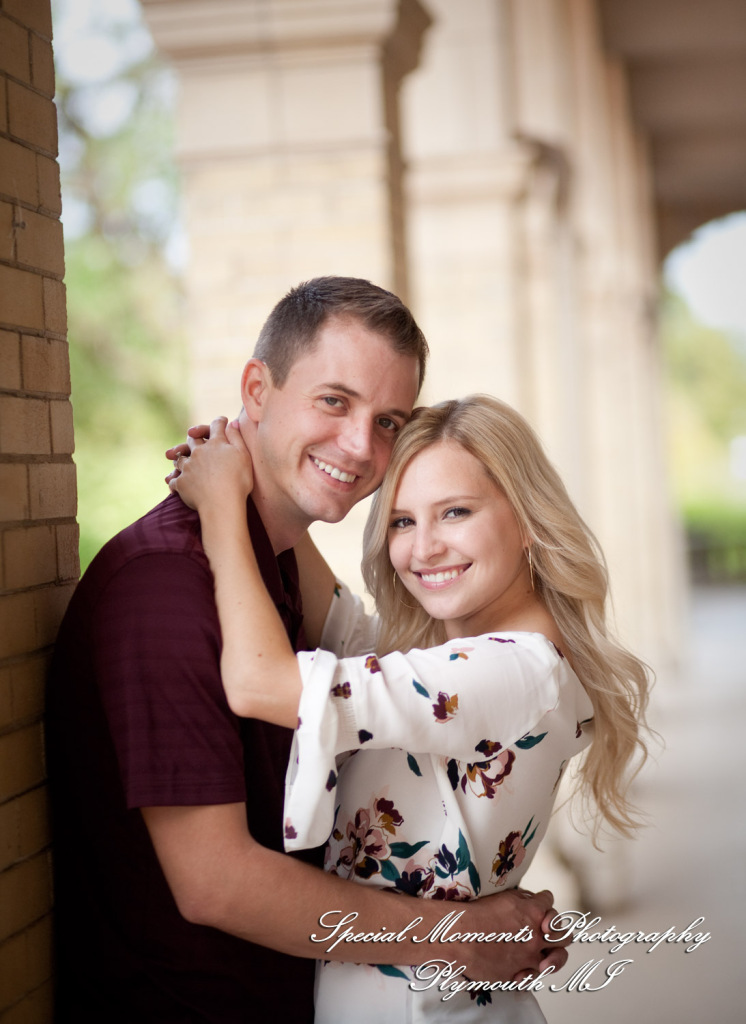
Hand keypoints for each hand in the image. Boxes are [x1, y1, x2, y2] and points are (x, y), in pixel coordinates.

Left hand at [169, 417, 253, 510]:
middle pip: (192, 440)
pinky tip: (172, 482)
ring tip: (176, 459)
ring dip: (179, 457)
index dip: (220, 422)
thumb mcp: (244, 456)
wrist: (222, 503)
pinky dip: (173, 480)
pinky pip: (174, 480)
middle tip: (192, 435)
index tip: (222, 421)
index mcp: (216, 444)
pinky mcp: (181, 482)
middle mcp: (199, 452)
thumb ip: (236, 437)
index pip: (217, 426)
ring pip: (179, 458)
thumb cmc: (238, 480)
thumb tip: (232, 423)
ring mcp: (188, 467)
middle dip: (193, 436)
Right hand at [453, 888, 569, 983]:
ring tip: (546, 959)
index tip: (540, 903)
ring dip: (555, 957)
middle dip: (559, 932)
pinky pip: (535, 976)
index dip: (544, 901)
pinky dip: (531, 974)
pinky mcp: (520, 973)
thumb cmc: (477, 913)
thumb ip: (522, 899)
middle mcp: (537, 935)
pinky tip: (524, 970)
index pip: (548, 901)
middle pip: (563, 934)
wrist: (460, 936)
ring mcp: (530, 956)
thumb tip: (530, 900)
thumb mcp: (504, 897)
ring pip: (558, 958)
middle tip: (548, 932)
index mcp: (533, 911)